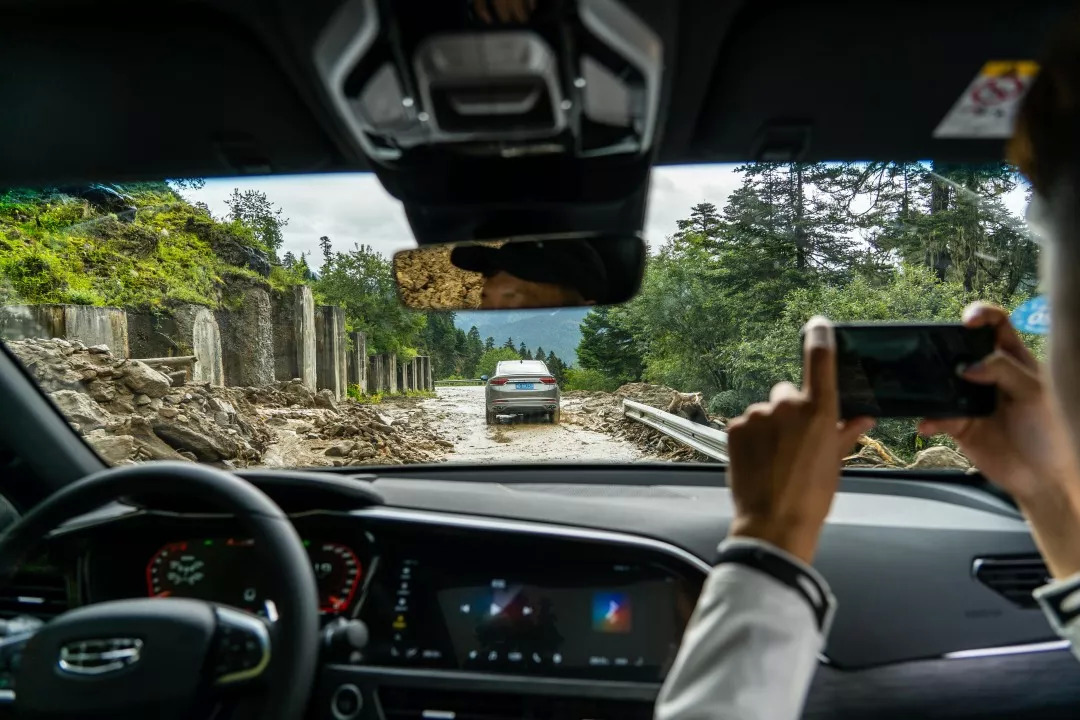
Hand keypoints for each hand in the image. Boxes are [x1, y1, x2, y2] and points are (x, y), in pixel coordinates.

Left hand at [727, 317, 873, 563]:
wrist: (774, 523)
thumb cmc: (812, 496)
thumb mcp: (835, 463)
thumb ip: (845, 433)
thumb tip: (862, 416)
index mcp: (819, 411)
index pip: (820, 362)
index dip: (820, 339)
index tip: (818, 325)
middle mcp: (787, 406)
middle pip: (787, 394)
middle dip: (790, 411)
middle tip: (793, 442)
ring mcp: (758, 415)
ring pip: (765, 412)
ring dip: (768, 427)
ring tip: (773, 458)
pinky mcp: (735, 427)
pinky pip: (745, 424)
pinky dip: (750, 438)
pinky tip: (757, 460)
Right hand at [919, 302, 1079, 577]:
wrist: (1045, 479)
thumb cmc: (1052, 432)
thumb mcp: (1036, 394)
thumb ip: (1005, 372)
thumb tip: (968, 366)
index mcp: (1015, 360)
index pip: (997, 326)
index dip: (982, 315)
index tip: (967, 321)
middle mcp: (991, 376)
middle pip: (962, 349)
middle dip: (945, 346)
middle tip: (936, 352)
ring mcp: (972, 399)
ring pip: (944, 381)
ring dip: (932, 383)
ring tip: (928, 388)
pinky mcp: (959, 425)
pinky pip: (937, 416)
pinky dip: (930, 419)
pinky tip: (929, 424)